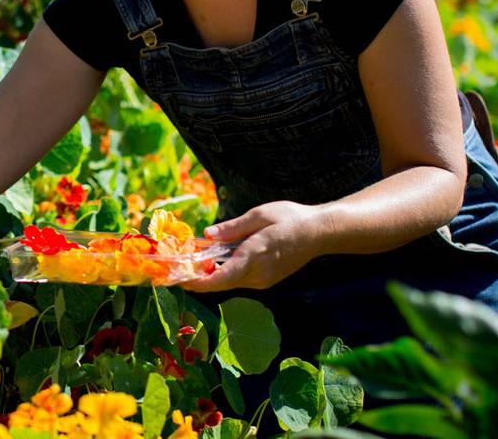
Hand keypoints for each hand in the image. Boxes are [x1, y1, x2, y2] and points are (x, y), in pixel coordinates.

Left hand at [180, 200, 325, 292]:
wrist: (319, 233)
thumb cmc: (290, 219)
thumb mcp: (258, 216)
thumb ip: (232, 228)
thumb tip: (206, 235)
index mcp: (254, 257)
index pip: (220, 278)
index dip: (197, 282)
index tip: (178, 279)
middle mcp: (258, 275)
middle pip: (221, 283)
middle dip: (198, 278)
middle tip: (178, 267)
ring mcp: (263, 281)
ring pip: (230, 281)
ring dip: (211, 275)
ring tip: (192, 260)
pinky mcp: (267, 280)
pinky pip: (240, 279)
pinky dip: (225, 272)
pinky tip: (216, 260)